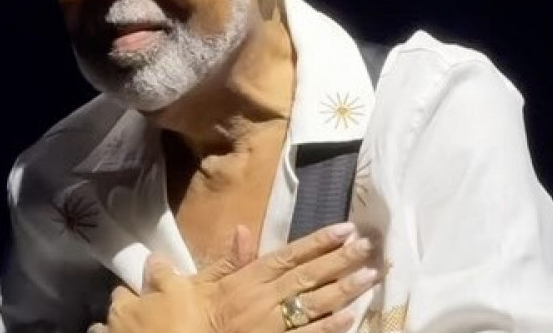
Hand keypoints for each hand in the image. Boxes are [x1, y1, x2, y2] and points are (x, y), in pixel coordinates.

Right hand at [101, 222, 379, 332]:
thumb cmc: (182, 318)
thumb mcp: (195, 283)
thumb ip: (224, 259)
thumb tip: (243, 229)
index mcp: (245, 279)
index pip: (288, 255)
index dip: (318, 242)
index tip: (345, 228)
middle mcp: (263, 299)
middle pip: (308, 275)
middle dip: (340, 260)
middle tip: (370, 245)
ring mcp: (271, 326)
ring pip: (314, 304)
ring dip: (344, 289)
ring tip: (370, 275)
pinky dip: (330, 327)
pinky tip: (352, 316)